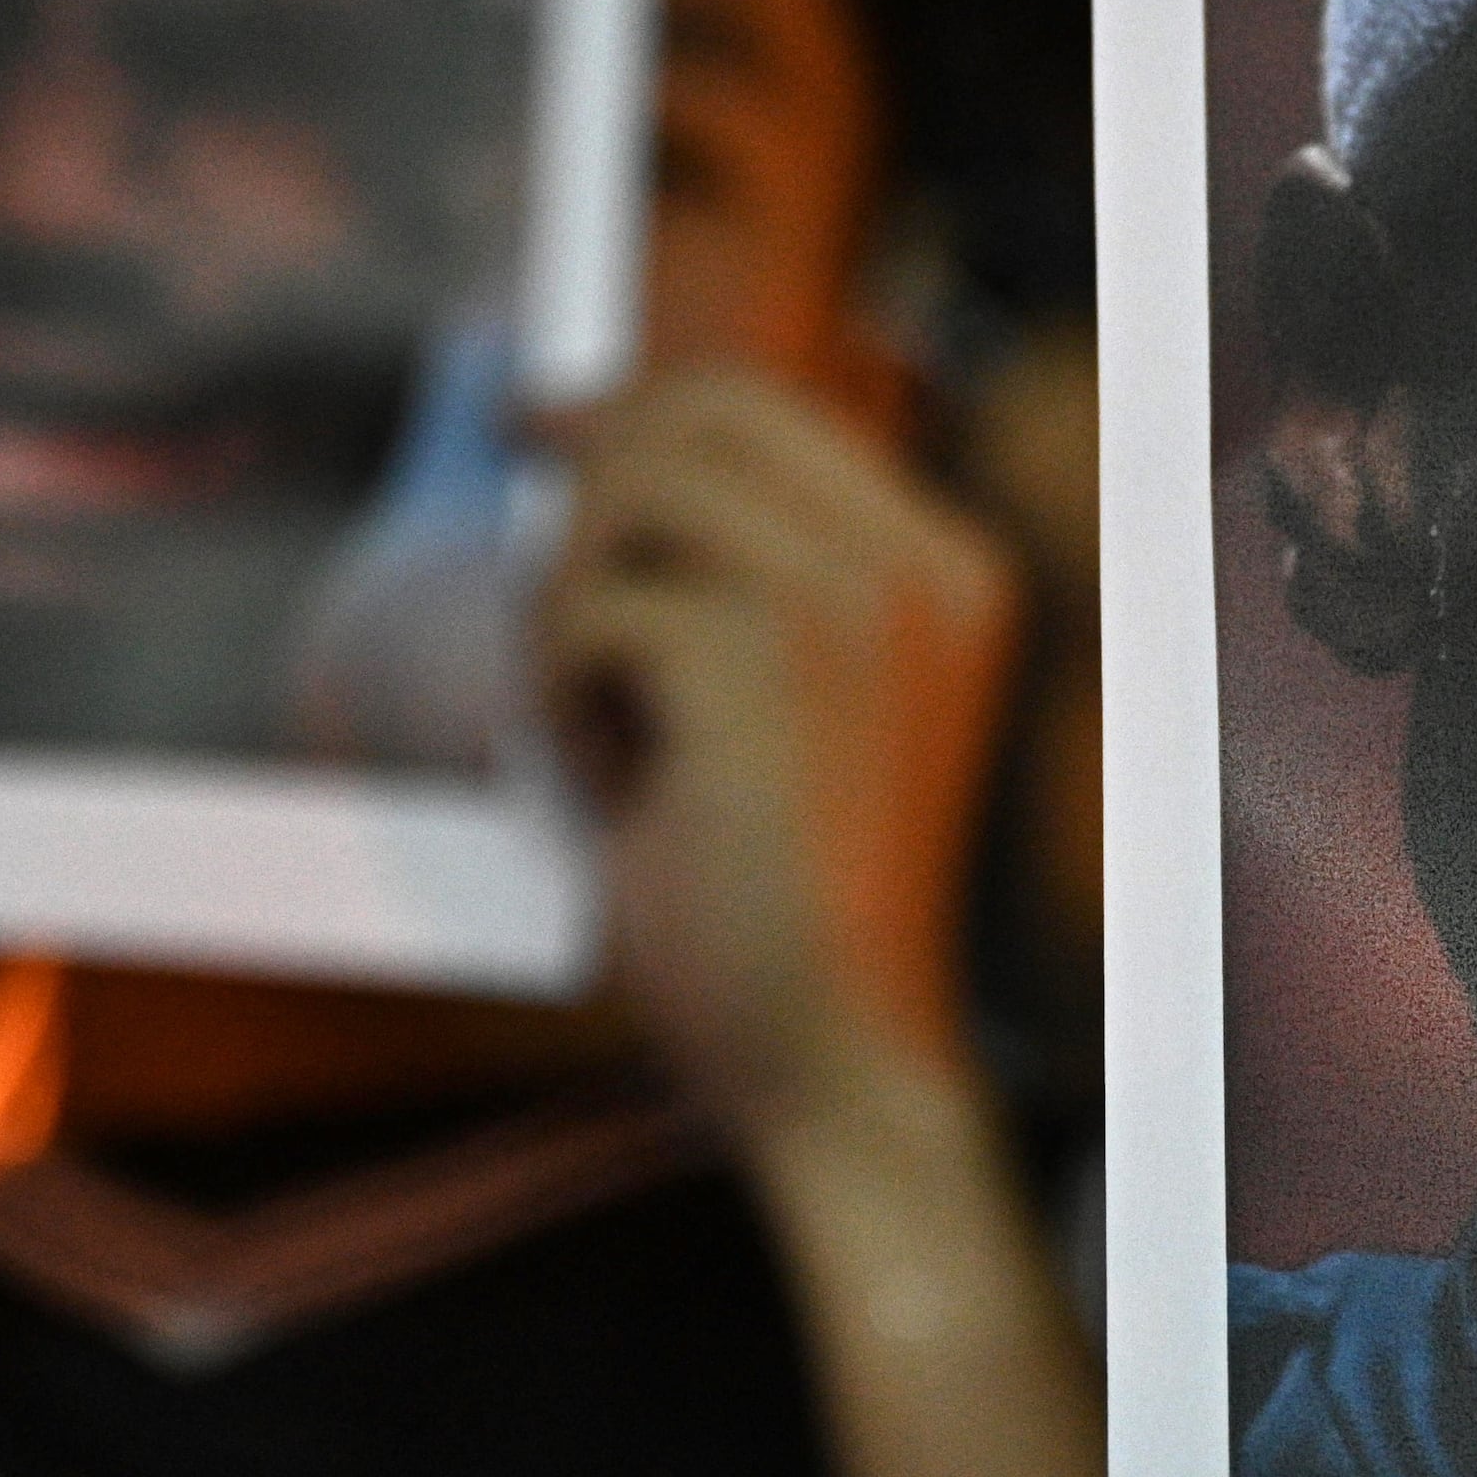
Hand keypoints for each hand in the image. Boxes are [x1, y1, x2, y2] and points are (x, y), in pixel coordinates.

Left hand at [530, 368, 1020, 1143]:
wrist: (842, 1070)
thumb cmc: (793, 910)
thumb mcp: (790, 711)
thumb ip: (737, 580)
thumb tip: (591, 439)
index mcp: (953, 576)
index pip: (772, 412)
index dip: (636, 406)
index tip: (537, 426)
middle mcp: (922, 569)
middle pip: (698, 416)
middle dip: (587, 482)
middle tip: (524, 551)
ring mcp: (852, 608)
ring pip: (633, 496)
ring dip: (573, 611)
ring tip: (603, 741)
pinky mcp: (761, 667)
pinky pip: (591, 608)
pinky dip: (564, 697)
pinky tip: (615, 793)